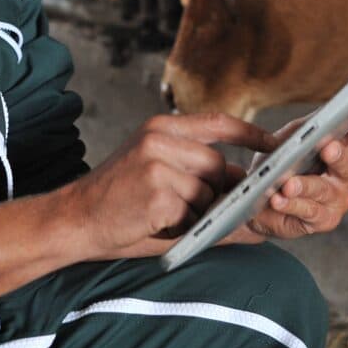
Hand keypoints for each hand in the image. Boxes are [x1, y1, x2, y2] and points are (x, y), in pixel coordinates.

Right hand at [64, 113, 277, 258]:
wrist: (74, 219)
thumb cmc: (117, 201)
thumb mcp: (155, 173)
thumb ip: (199, 174)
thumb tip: (249, 192)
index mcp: (161, 127)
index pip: (218, 121)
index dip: (250, 132)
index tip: (274, 145)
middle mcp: (159, 138)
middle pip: (219, 164)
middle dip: (217, 191)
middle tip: (195, 209)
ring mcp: (157, 164)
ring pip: (208, 190)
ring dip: (197, 211)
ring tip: (166, 216)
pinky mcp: (156, 192)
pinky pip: (193, 212)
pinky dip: (183, 225)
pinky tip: (157, 223)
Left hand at [229, 94, 347, 242]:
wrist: (258, 198)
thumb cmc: (280, 164)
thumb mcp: (292, 137)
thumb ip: (310, 126)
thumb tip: (326, 112)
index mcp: (343, 148)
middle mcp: (346, 174)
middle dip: (338, 155)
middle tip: (329, 148)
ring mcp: (337, 198)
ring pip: (324, 189)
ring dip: (305, 185)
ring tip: (288, 184)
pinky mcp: (324, 219)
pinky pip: (309, 210)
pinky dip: (292, 204)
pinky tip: (279, 199)